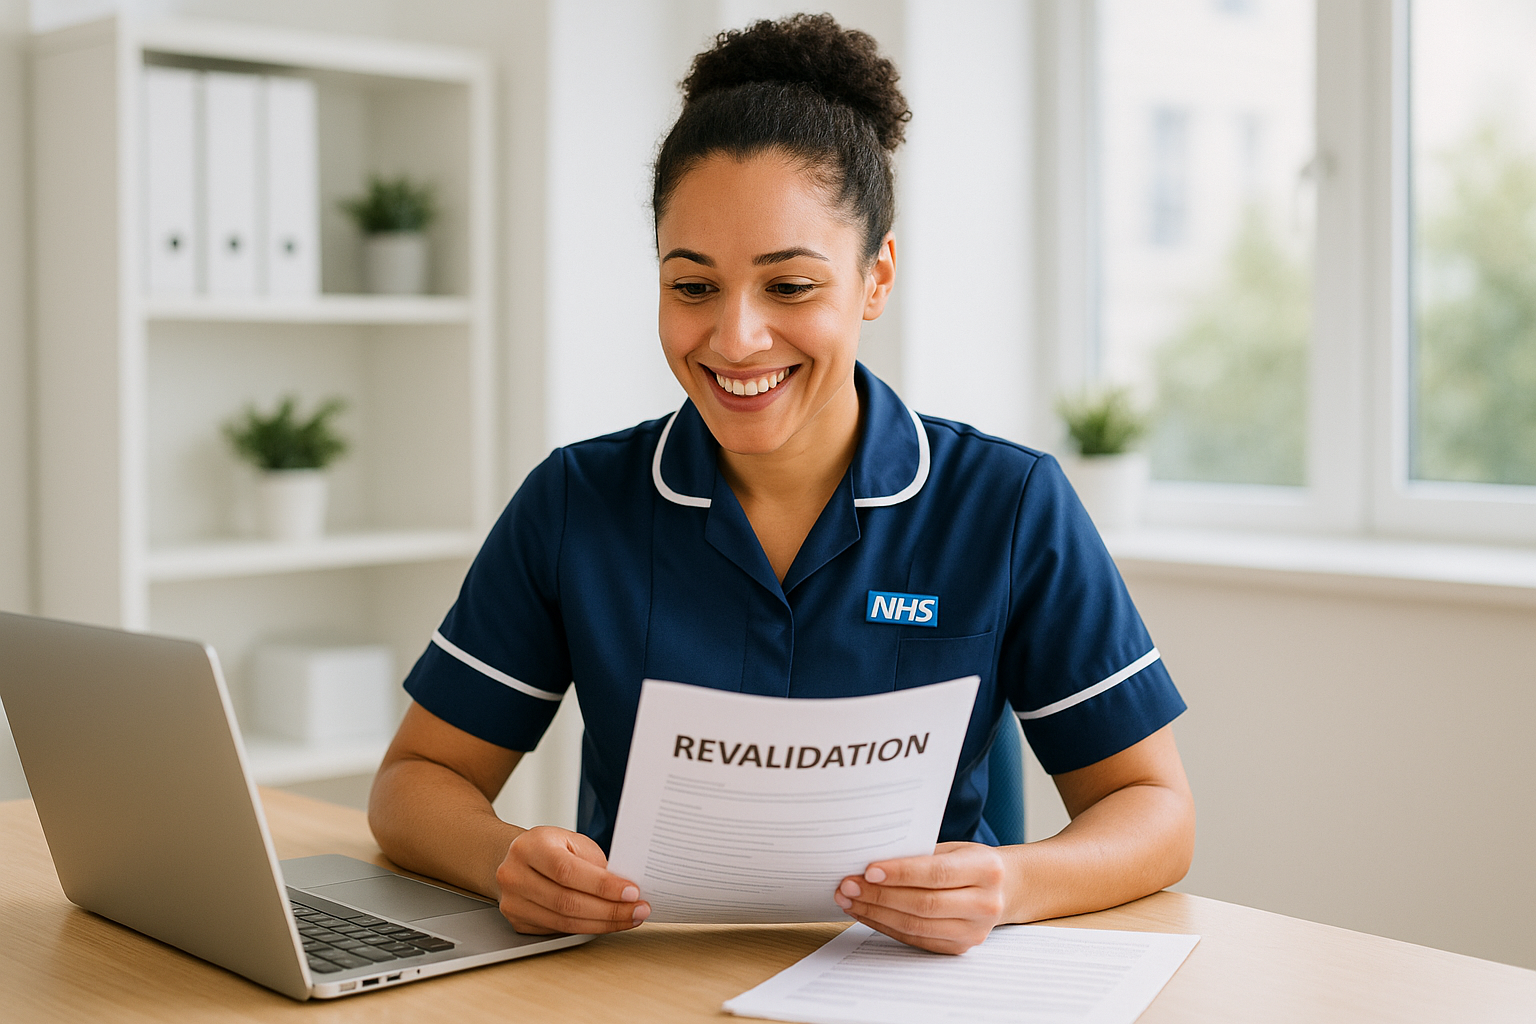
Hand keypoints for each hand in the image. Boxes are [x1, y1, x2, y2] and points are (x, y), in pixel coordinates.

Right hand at [495, 825, 650, 934]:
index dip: (603, 886)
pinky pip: (558, 931)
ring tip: (628, 919)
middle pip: (567, 902)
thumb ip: (594, 863)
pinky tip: (606, 922)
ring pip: (564, 922)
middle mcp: (515, 875)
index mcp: (530, 847)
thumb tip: (624, 889)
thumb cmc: (549, 848)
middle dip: (609, 910)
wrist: (514, 858)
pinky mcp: (517, 921)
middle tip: (638, 910)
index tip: (632, 892)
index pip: (568, 871)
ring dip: (602, 924)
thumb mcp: (572, 842)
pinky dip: (587, 928)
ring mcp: (512, 902)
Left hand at [833, 842, 1007, 953]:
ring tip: (849, 899)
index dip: (901, 873)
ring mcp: (974, 931)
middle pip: (924, 903)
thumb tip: (869, 864)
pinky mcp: (960, 948)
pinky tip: (866, 913)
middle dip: (879, 895)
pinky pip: (915, 939)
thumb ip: (920, 856)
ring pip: (916, 925)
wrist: (1004, 889)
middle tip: (847, 885)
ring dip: (876, 913)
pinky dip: (886, 926)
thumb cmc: (969, 862)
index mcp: (986, 869)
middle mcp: (985, 903)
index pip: (938, 873)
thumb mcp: (954, 849)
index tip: (868, 870)